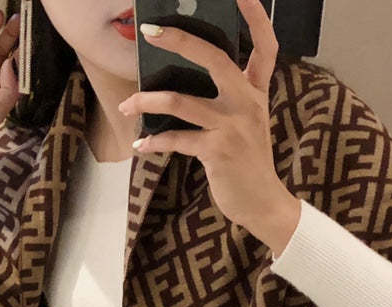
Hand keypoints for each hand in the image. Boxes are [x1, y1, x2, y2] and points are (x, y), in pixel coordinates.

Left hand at [116, 0, 298, 248]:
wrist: (262, 203)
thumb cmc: (248, 162)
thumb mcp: (247, 124)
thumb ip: (228, 99)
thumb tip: (182, 81)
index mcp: (256, 92)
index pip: (265, 46)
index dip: (255, 16)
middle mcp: (247, 103)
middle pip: (214, 58)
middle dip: (179, 40)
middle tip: (150, 31)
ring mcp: (232, 126)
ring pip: (181, 100)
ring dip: (146, 102)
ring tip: (126, 106)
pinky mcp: (217, 151)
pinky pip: (176, 139)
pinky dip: (154, 142)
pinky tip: (141, 147)